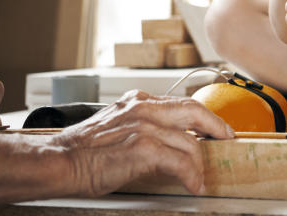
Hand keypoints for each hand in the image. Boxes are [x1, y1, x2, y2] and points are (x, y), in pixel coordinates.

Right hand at [51, 89, 233, 195]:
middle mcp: (144, 108)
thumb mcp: (115, 124)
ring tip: (201, 177)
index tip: (214, 125)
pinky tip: (192, 185)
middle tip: (227, 139)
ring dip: (200, 163)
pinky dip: (191, 175)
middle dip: (216, 126)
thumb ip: (140, 124)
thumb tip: (164, 139)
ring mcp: (145, 126)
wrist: (59, 161)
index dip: (203, 114)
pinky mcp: (143, 148)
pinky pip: (180, 162)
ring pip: (190, 142)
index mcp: (137, 100)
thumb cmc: (81, 149)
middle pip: (194, 111)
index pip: (180, 102)